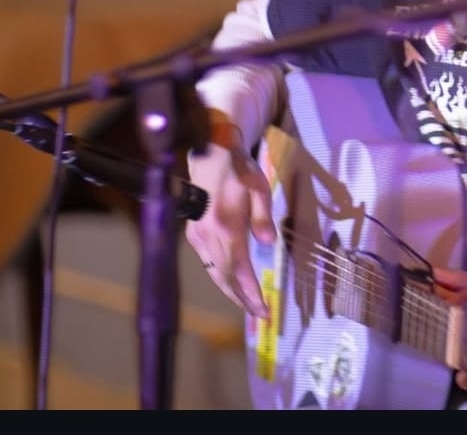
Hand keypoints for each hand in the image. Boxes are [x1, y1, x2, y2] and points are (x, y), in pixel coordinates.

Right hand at [185, 138, 274, 319]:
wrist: (211, 156)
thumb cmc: (240, 170)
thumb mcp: (259, 188)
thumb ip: (262, 217)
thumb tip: (269, 244)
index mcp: (226, 226)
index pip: (239, 270)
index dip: (251, 293)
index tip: (264, 310)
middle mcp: (208, 236)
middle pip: (225, 278)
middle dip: (242, 299)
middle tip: (259, 315)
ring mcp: (197, 236)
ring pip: (214, 273)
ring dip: (231, 291)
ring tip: (248, 304)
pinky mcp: (193, 234)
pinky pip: (208, 263)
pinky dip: (221, 276)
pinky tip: (232, 281)